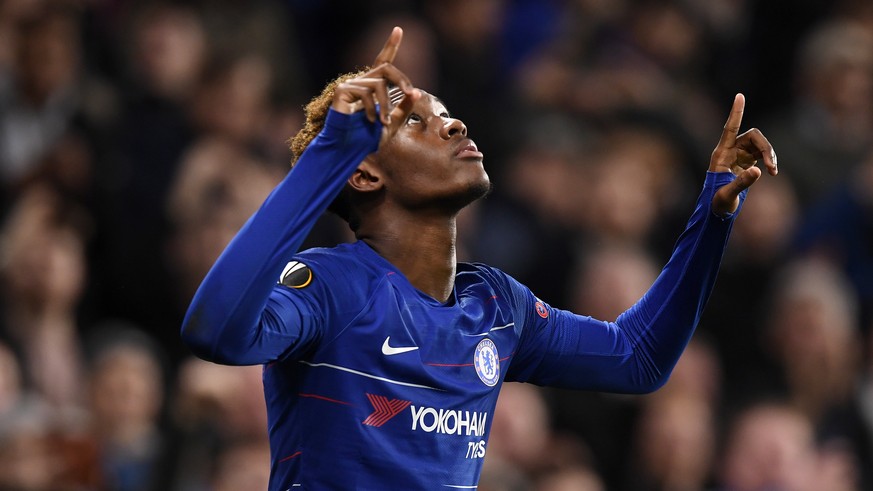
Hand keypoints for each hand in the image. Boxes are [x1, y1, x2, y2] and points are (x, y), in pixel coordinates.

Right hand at [331, 26, 419, 129]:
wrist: (350, 150)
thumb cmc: (368, 138)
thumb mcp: (393, 122)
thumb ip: (404, 108)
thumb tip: (416, 92)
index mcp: (374, 86)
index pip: (383, 62)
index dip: (390, 45)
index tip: (398, 30)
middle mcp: (363, 82)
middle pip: (386, 68)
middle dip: (401, 80)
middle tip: (410, 93)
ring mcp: (352, 84)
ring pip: (379, 84)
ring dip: (386, 105)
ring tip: (383, 123)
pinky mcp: (343, 90)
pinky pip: (366, 92)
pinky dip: (374, 109)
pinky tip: (371, 121)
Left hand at [709, 93, 777, 214]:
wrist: (716, 211)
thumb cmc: (716, 203)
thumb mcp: (727, 195)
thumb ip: (742, 183)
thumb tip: (759, 170)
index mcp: (721, 154)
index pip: (730, 128)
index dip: (736, 113)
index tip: (739, 96)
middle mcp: (730, 151)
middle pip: (753, 137)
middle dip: (766, 148)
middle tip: (771, 166)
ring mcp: (739, 155)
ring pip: (760, 144)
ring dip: (770, 155)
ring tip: (773, 171)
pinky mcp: (746, 162)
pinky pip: (762, 153)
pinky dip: (770, 160)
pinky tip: (772, 171)